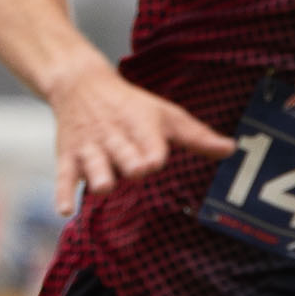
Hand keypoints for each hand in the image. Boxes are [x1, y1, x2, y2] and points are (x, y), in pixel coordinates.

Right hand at [46, 62, 231, 215]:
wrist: (81, 85)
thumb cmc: (133, 106)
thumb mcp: (167, 116)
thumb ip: (198, 137)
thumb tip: (232, 149)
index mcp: (140, 126)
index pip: (148, 141)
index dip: (152, 152)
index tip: (155, 161)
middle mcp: (115, 138)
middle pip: (122, 154)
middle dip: (129, 162)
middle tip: (137, 169)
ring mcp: (90, 149)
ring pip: (94, 166)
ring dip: (99, 175)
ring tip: (103, 186)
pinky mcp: (68, 158)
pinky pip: (64, 176)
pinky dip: (63, 192)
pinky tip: (65, 210)